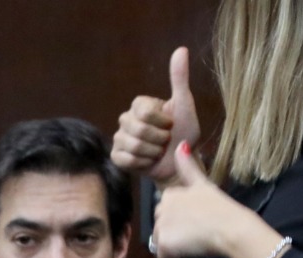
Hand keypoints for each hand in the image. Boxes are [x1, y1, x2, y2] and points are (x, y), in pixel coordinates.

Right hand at [112, 46, 200, 184]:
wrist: (181, 162)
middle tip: (166, 140)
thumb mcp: (184, 104)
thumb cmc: (184, 132)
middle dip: (158, 139)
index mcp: (139, 105)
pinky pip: (125, 159)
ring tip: (158, 151)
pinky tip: (149, 161)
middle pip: (137, 129)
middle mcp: (126, 119)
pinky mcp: (117, 157)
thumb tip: (181, 49)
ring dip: (152, 151)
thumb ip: (179, 78)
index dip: (161, 121)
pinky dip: (142, 162)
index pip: (144, 111)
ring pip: (132, 145)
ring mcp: (120, 139)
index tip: (170, 124)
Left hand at [150, 141, 258, 257]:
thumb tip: (180, 144)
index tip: (195, 220)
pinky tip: (187, 251)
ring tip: (192, 242)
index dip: (179, 218)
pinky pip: (162, 256)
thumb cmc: (220, 207)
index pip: (166, 211)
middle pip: (160, 226)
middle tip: (195, 232)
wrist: (230, 227)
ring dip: (173, 245)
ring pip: (160, 241)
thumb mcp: (203, 184)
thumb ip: (188, 167)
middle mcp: (161, 208)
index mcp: (170, 194)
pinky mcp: (164, 243)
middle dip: (173, 232)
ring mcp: (162, 226)